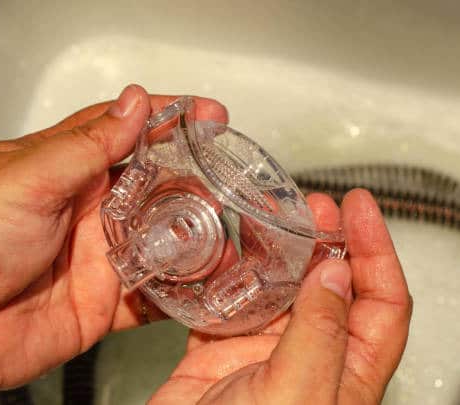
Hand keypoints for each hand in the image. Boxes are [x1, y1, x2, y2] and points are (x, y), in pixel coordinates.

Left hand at [0, 85, 227, 392]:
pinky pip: (151, 293)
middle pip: (153, 185)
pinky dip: (178, 291)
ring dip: (193, 236)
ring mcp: (95, 255)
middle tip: (224, 184)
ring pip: (159, 238)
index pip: (124, 130)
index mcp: (63, 168)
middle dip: (192, 181)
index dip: (166, 118)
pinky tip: (202, 285)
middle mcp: (84, 208)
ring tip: (222, 236)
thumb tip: (133, 104)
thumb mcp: (24, 178)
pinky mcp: (100, 301)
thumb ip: (85, 146)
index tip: (206, 114)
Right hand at [150, 190, 411, 403]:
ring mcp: (264, 354)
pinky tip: (220, 255)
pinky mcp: (220, 353)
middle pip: (330, 286)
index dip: (376, 250)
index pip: (382, 302)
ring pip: (277, 289)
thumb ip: (320, 331)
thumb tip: (337, 274)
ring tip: (266, 216)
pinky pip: (226, 303)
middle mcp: (311, 358)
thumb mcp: (298, 392)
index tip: (359, 208)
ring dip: (274, 251)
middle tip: (311, 204)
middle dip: (325, 239)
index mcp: (348, 374)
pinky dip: (222, 276)